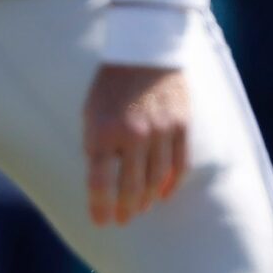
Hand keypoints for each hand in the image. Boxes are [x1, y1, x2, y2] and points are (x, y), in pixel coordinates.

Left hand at [82, 63, 188, 226]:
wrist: (145, 50)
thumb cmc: (111, 83)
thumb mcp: (91, 111)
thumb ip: (96, 144)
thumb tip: (103, 179)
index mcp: (103, 131)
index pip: (100, 182)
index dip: (100, 207)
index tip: (101, 222)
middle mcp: (132, 135)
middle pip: (130, 187)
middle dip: (125, 209)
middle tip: (123, 220)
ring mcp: (160, 131)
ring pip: (155, 180)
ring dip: (146, 199)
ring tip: (140, 209)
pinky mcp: (181, 126)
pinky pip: (179, 165)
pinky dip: (171, 184)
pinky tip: (163, 194)